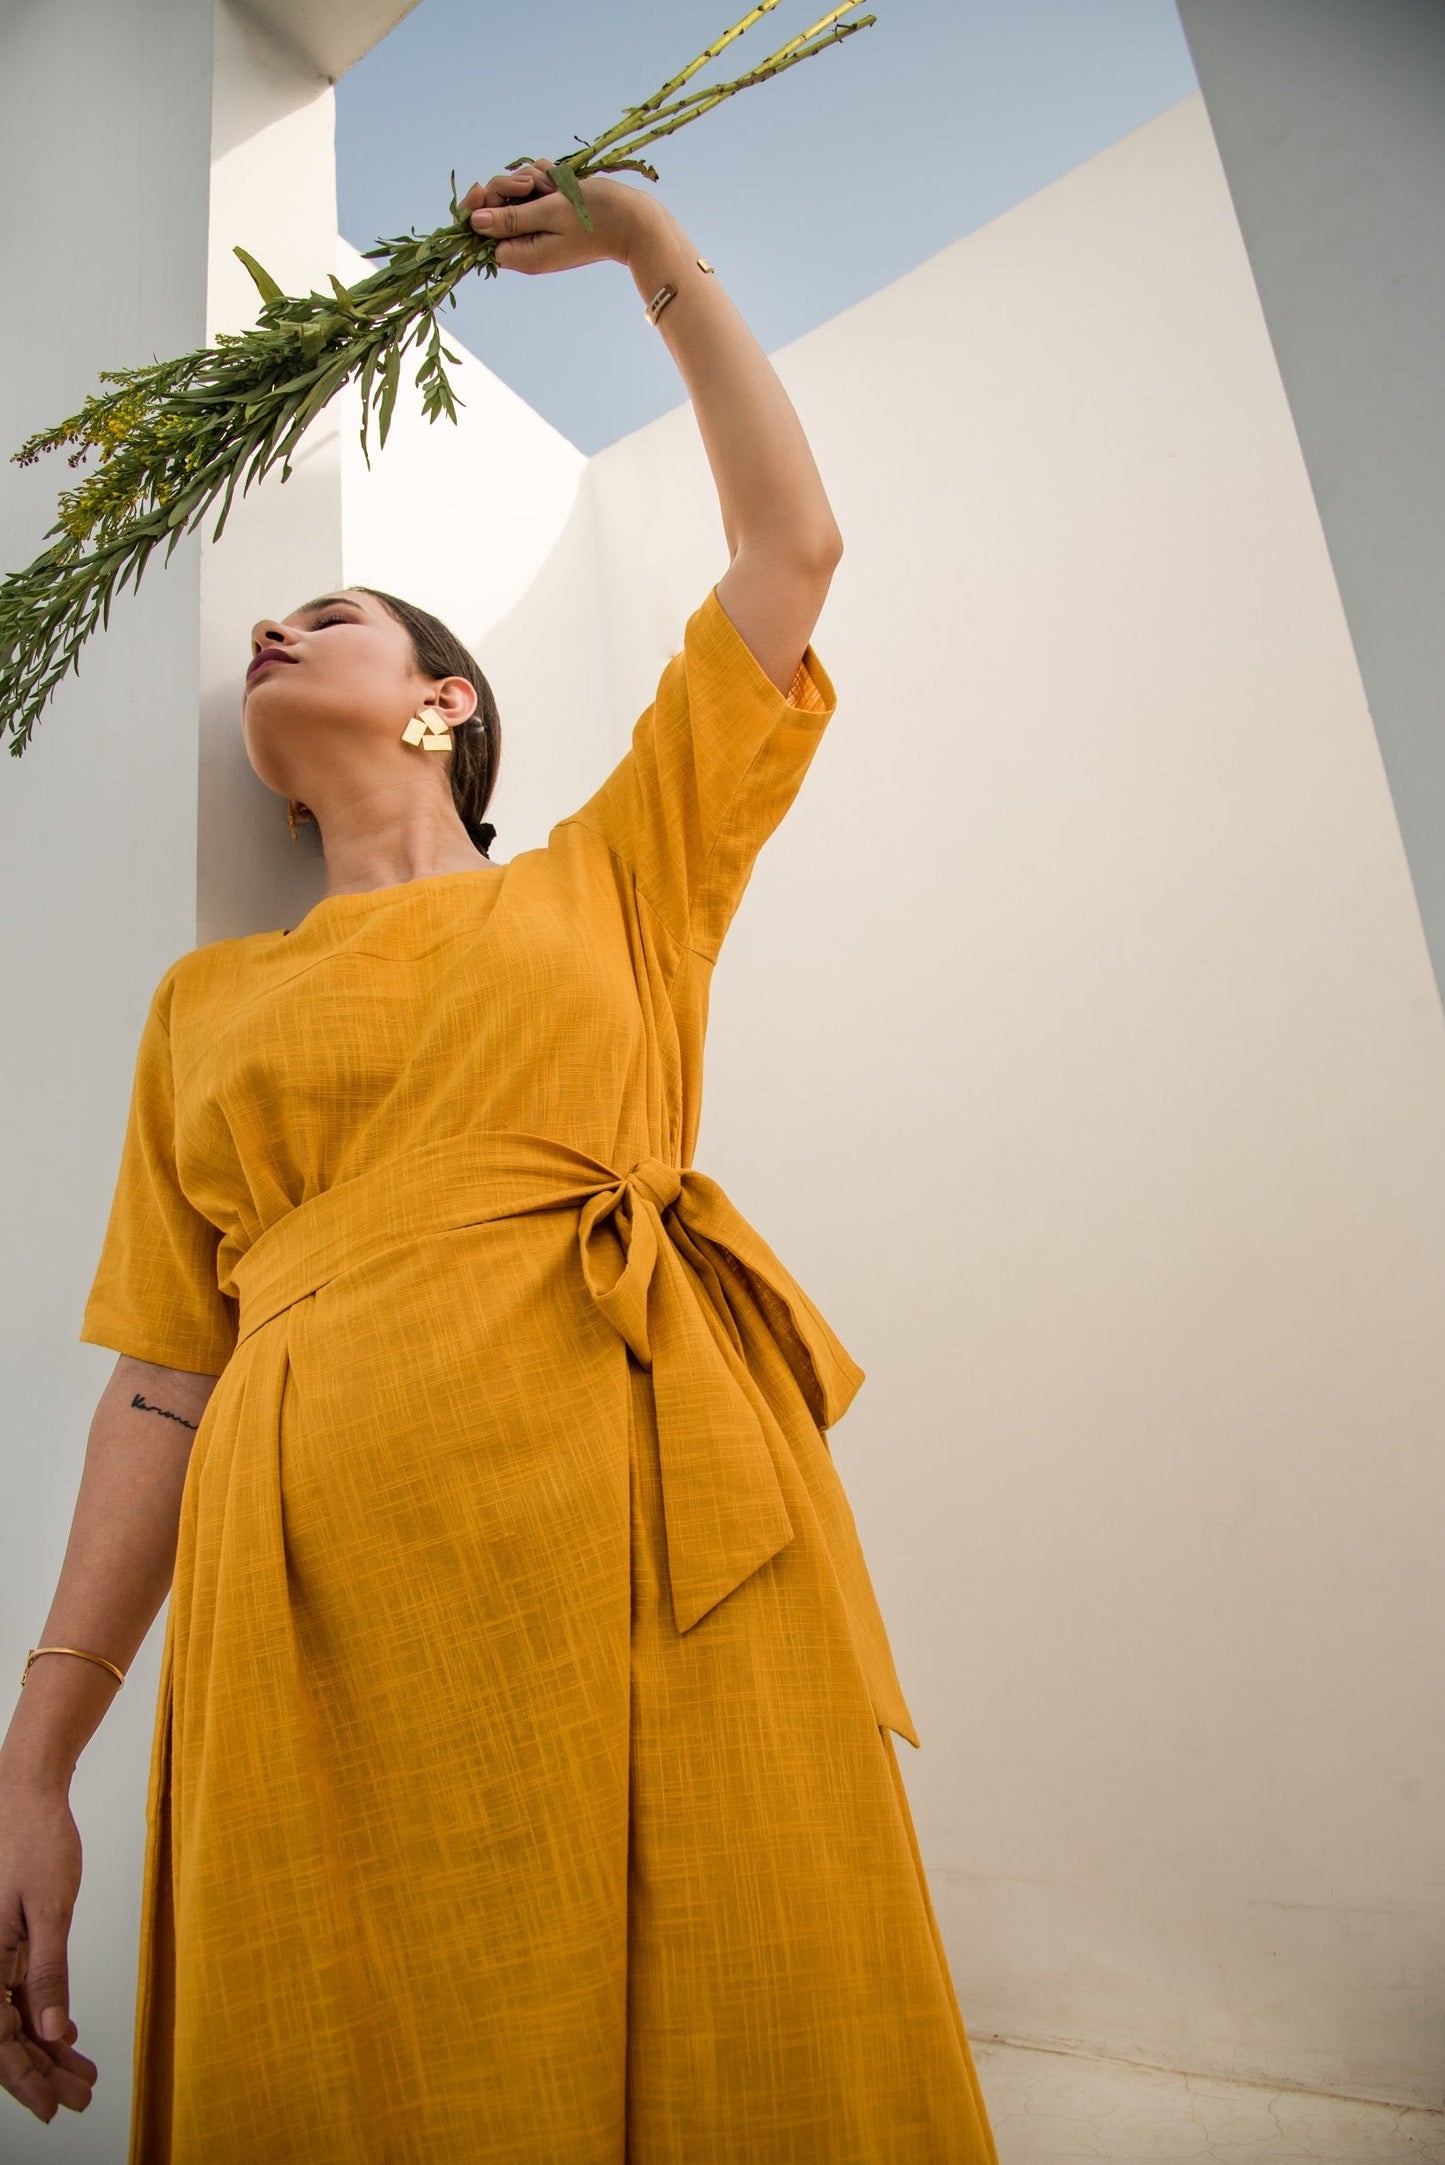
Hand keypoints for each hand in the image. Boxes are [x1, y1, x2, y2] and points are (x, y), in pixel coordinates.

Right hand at [0, 1784, 96, 2123]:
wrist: (27, 1792)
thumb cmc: (35, 1840)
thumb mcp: (49, 1909)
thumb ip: (48, 1973)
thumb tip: (50, 2032)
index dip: (24, 2079)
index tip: (51, 2106)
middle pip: (6, 2034)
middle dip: (41, 2070)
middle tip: (80, 2094)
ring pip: (14, 2015)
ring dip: (46, 2046)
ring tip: (83, 2072)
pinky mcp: (5, 1939)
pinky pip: (19, 1989)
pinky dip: (43, 2013)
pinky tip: (67, 2032)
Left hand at [455, 159, 660, 273]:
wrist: (634, 219)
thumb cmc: (596, 218)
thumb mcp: (549, 214)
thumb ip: (511, 219)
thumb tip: (475, 222)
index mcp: (524, 255)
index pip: (481, 235)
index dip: (477, 210)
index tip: (482, 190)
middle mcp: (528, 244)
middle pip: (494, 210)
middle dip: (507, 189)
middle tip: (529, 186)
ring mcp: (540, 227)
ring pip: (514, 193)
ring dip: (529, 180)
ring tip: (553, 187)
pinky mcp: (551, 212)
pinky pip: (534, 187)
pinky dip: (544, 178)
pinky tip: (560, 183)